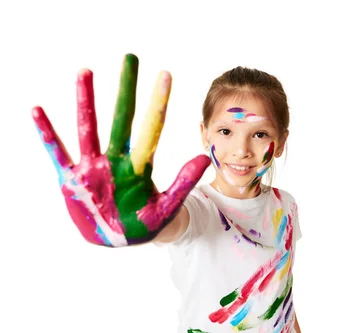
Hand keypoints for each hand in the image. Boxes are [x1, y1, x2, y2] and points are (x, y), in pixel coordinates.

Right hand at [32, 53, 210, 246]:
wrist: (120, 240)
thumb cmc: (144, 223)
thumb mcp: (167, 206)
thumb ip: (183, 183)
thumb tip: (205, 157)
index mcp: (139, 166)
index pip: (152, 128)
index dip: (158, 102)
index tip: (165, 74)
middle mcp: (116, 160)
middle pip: (122, 118)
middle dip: (126, 89)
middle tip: (131, 57)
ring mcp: (93, 168)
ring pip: (89, 128)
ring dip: (86, 101)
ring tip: (86, 71)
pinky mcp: (73, 180)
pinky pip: (57, 153)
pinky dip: (47, 134)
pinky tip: (38, 110)